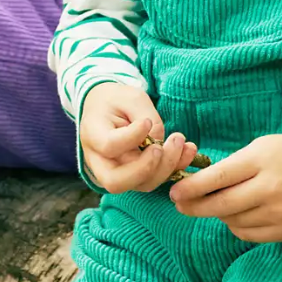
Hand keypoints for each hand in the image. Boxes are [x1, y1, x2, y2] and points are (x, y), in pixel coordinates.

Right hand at [79, 83, 201, 193]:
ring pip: (140, 184)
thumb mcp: (130, 97)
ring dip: (167, 168)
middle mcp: (99, 161)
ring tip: (183, 143)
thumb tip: (161, 143)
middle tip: (162, 147)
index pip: (110, 146)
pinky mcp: (134, 176)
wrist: (107, 108)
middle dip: (147, 168)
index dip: (132, 137)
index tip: (146, 121)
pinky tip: (189, 151)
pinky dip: (174, 168)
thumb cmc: (116, 100)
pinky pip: (154, 179)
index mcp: (92, 135)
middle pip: (117, 181)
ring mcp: (116, 172)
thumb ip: (146, 118)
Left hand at [169, 134, 281, 242]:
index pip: (218, 177)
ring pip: (232, 221)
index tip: (174, 191)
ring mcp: (278, 213)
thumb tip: (200, 183)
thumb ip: (233, 165)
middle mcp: (269, 190)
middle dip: (194, 206)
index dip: (192, 187)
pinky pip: (248, 234)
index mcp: (260, 162)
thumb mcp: (261, 148)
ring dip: (217, 214)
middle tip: (179, 205)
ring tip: (213, 204)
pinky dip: (236, 225)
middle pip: (221, 204)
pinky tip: (235, 215)